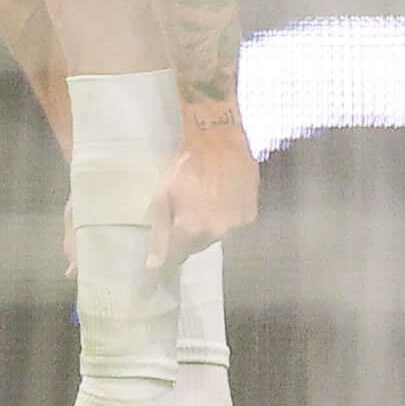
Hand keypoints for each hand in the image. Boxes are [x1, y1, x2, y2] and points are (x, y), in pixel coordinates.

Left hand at [154, 118, 260, 265]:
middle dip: (189, 235)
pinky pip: (233, 224)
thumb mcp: (162, 196)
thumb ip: (159, 233)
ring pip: (217, 235)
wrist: (218, 141)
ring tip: (204, 200)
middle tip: (184, 210)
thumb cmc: (184, 166)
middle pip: (198, 246)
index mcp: (193, 229)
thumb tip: (154, 265)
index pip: (178, 255)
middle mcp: (218, 233)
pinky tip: (220, 197)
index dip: (170, 251)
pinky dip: (226, 216)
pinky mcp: (251, 215)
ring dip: (208, 225)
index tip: (166, 245)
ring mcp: (237, 225)